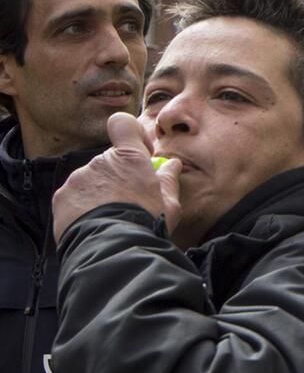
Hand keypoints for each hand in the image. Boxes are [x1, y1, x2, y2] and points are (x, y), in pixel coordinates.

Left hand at [53, 113, 179, 241]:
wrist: (113, 248)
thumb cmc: (146, 223)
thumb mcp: (169, 203)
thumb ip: (168, 179)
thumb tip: (172, 164)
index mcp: (129, 158)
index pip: (122, 124)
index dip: (129, 133)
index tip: (140, 152)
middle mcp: (100, 162)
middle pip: (109, 161)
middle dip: (118, 176)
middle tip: (129, 201)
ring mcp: (78, 179)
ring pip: (91, 180)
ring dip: (99, 193)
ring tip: (110, 218)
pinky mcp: (61, 197)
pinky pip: (74, 197)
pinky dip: (82, 207)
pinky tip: (95, 223)